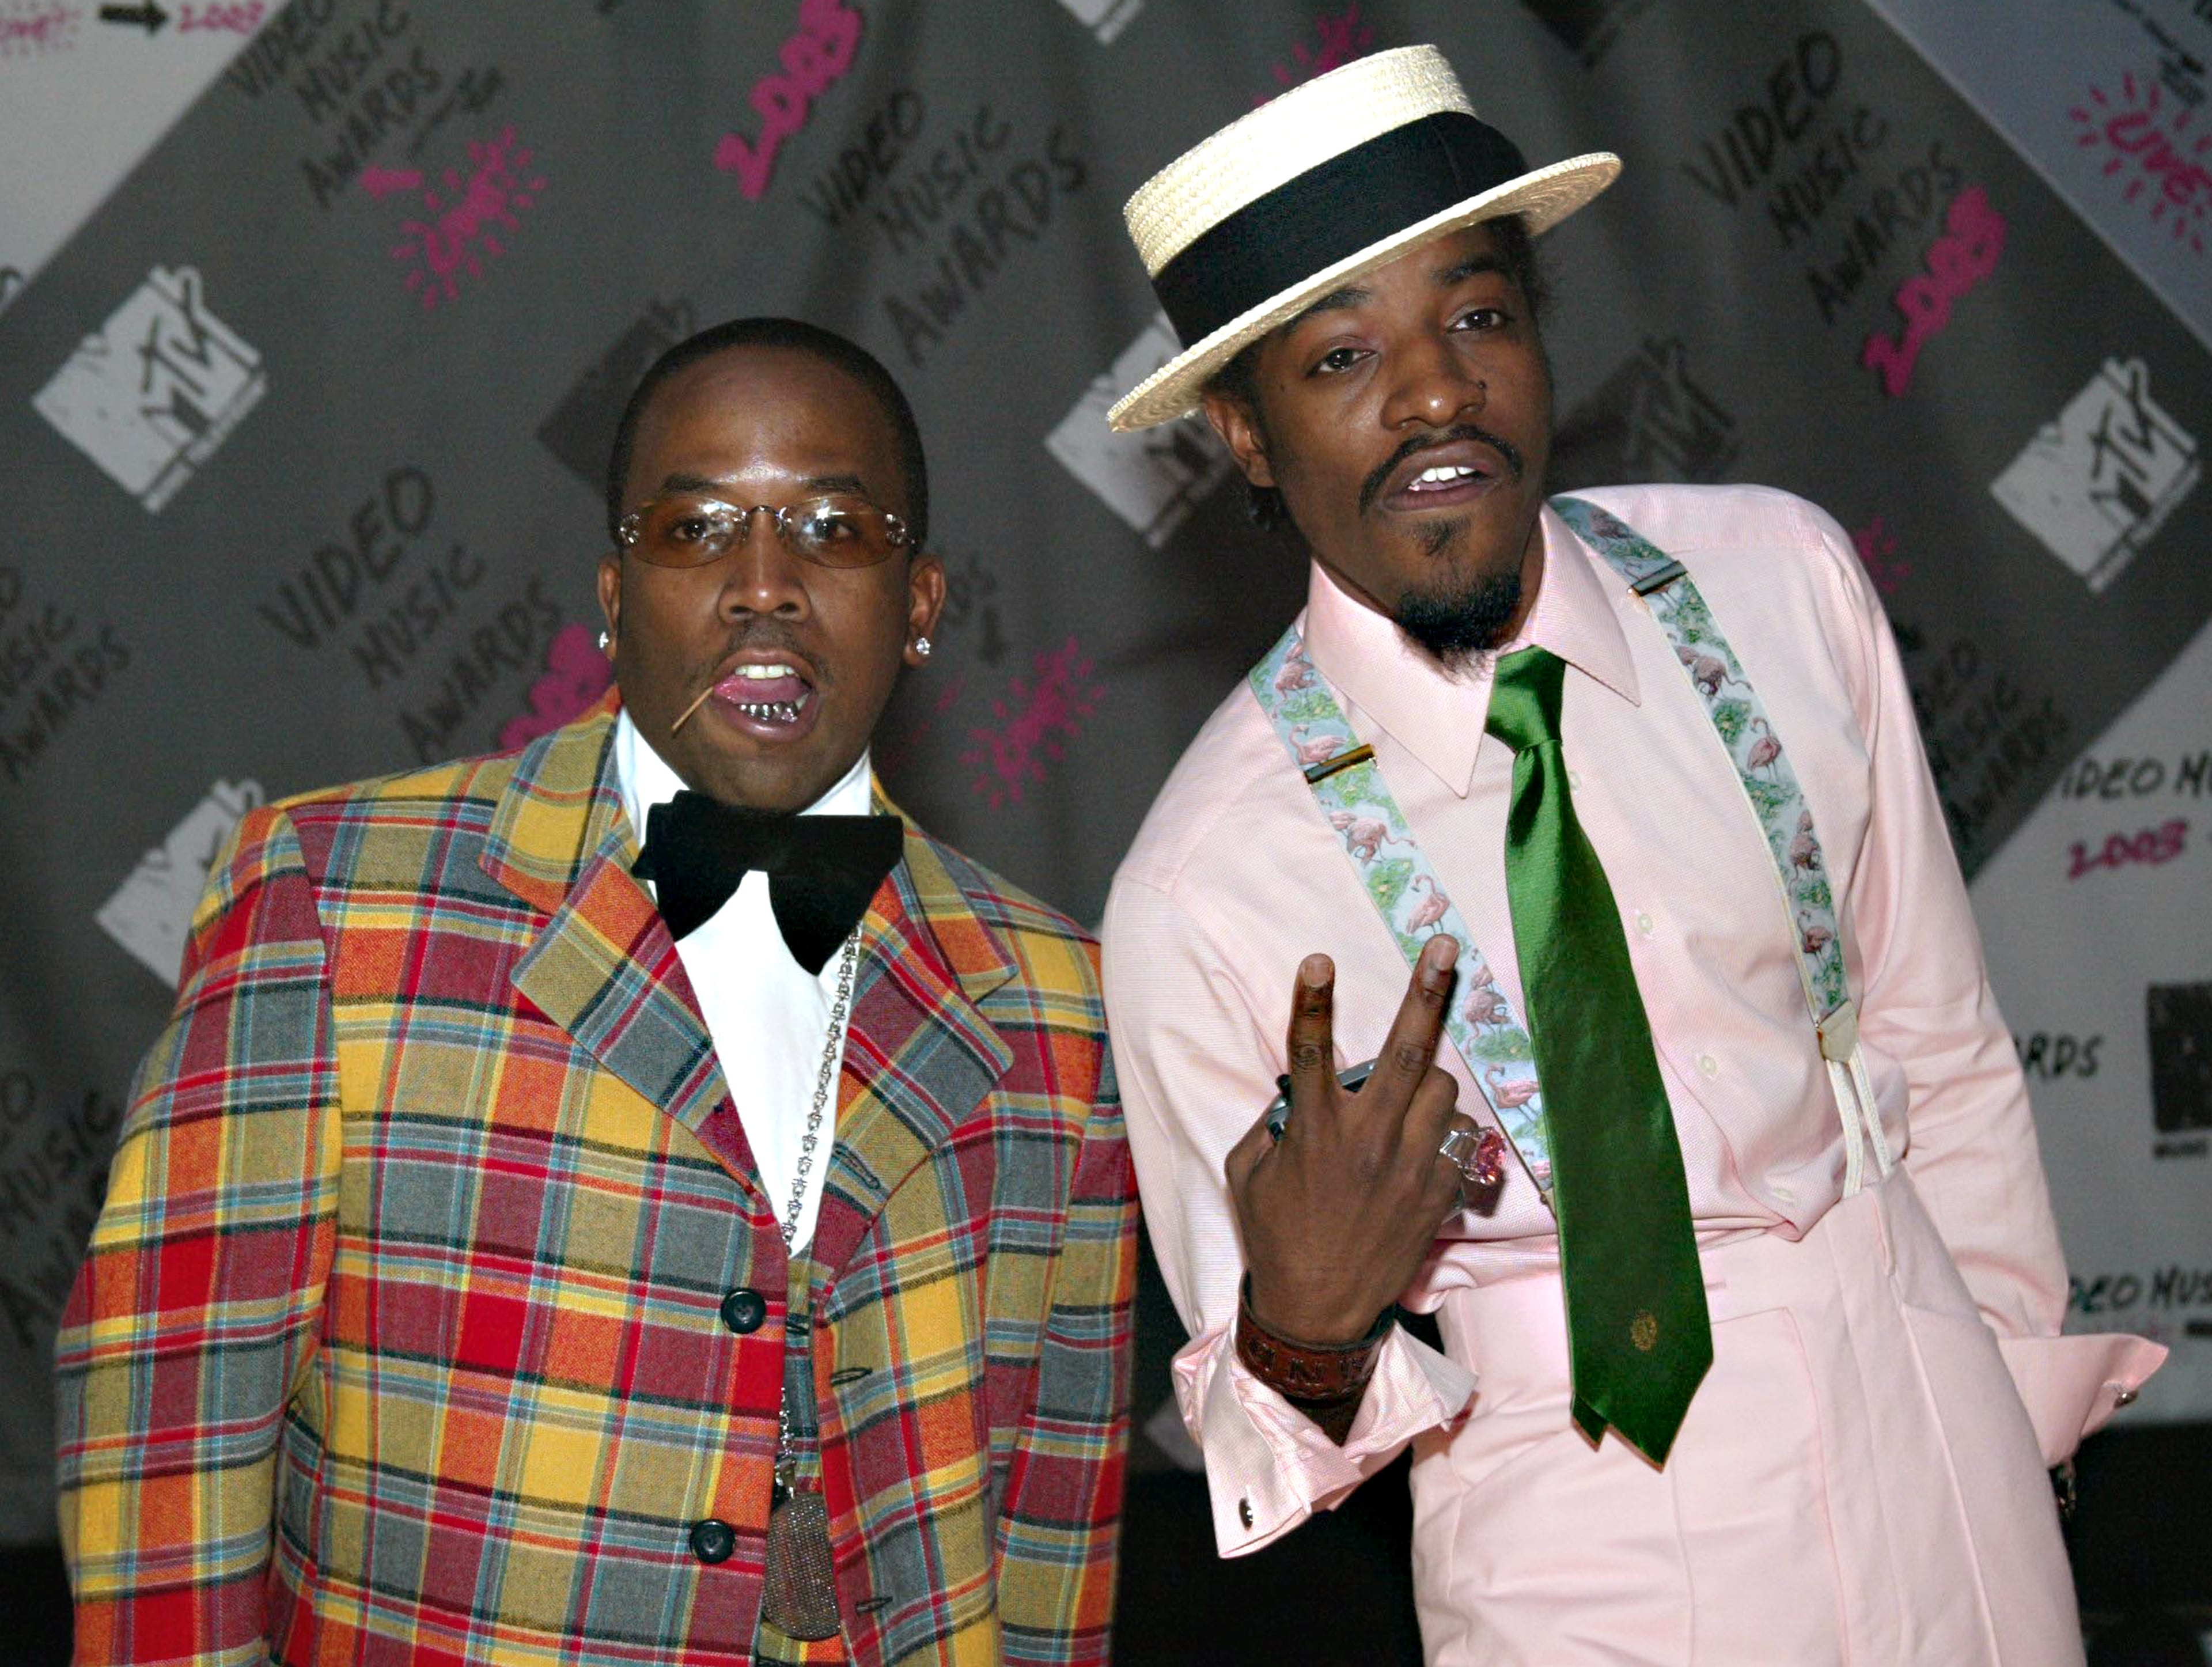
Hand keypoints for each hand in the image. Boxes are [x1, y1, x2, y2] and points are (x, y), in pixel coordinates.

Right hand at [1227, 937, 1476, 1345]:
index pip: (1310, 1048)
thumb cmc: (1275, 1236)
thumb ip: (1274, 1124)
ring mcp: (1410, 1165)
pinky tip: (1414, 1155)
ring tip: (1402, 1103)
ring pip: (1442, 1089)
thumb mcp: (1251, 1173)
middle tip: (1445, 947)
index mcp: (1314, 1129)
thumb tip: (1298, 1092)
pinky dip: (1436, 1134)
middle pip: (1407, 1049)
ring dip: (1427, 1081)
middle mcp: (1367, 1139)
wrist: (1317, 1312)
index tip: (1318, 957)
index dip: (1312, 998)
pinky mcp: (1439, 1192)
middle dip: (1427, 991)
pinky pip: (1453, 1138)